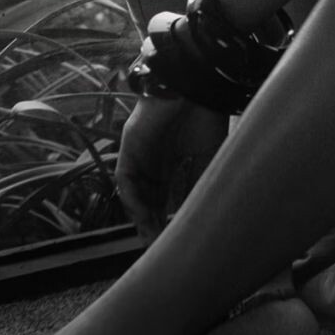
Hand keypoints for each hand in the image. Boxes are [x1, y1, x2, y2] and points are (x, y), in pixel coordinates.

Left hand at [115, 95, 229, 242]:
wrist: (196, 86)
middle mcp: (155, 162)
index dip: (172, 220)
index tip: (177, 241)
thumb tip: (201, 215)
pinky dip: (133, 199)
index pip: (169, 199)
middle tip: (161, 248)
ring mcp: (141, 155)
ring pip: (136, 194)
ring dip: (142, 217)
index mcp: (175, 163)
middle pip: (150, 201)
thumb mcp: (209, 159)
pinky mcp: (129, 148)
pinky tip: (144, 214)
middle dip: (154, 225)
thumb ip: (200, 184)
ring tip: (152, 238)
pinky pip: (125, 179)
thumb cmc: (207, 118)